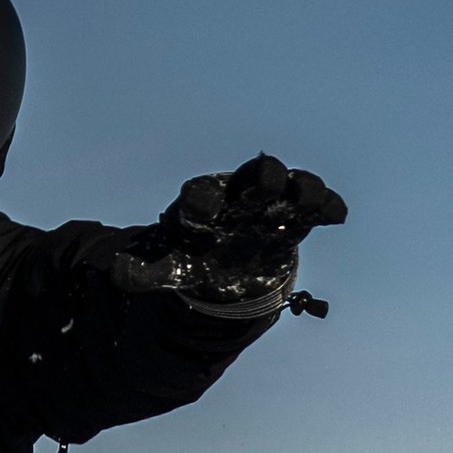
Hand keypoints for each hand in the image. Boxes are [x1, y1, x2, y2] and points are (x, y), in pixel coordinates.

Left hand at [120, 155, 346, 313]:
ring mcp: (271, 207)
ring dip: (300, 189)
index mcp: (204, 203)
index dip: (202, 201)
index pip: (202, 196)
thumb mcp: (170, 267)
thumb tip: (116, 275)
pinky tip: (336, 215)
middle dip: (260, 178)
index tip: (202, 212)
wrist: (229, 260)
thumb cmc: (196, 255)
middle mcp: (240, 197)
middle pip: (253, 177)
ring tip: (308, 198)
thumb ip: (146, 272)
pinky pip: (316, 209)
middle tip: (267, 183)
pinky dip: (327, 207)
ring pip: (290, 187)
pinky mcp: (297, 222)